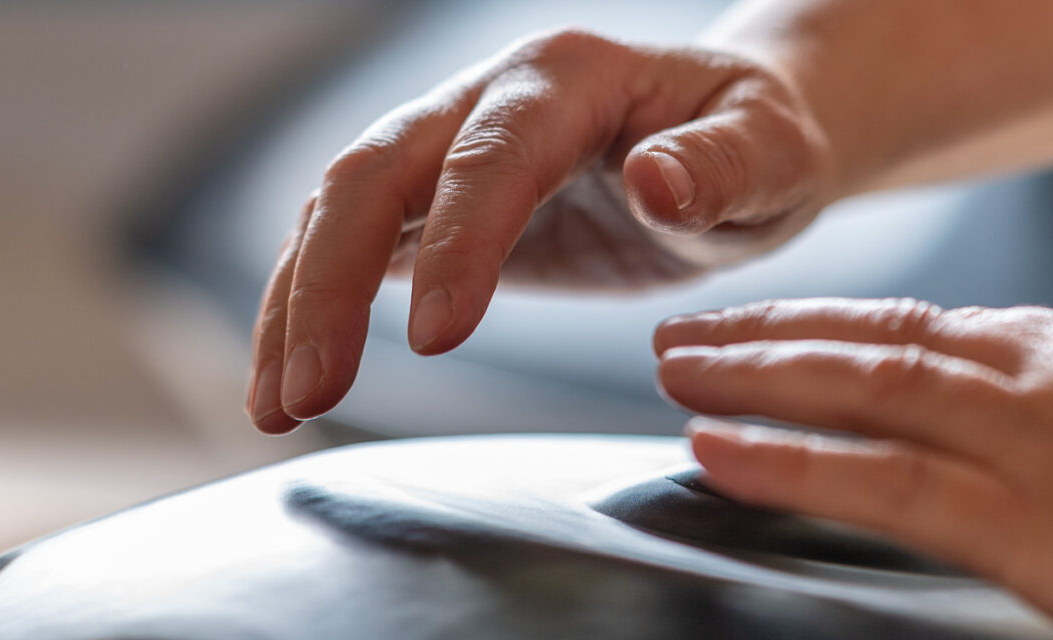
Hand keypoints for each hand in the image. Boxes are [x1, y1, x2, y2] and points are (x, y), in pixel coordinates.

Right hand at [247, 28, 837, 432]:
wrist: (736, 134)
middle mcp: (486, 96)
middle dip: (331, 280)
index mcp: (568, 77)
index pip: (492, 154)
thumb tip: (656, 181)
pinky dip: (306, 312)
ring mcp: (446, 145)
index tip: (436, 338)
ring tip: (276, 407)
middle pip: (375, 172)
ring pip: (340, 209)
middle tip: (314, 390)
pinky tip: (283, 386)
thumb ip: (723, 164)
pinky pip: (348, 247)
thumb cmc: (764, 141)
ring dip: (296, 304)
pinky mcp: (432, 204)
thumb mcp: (775, 153)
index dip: (459, 240)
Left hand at [651, 298, 1052, 638]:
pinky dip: (788, 461)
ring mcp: (1049, 444)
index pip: (977, 334)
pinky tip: (721, 450)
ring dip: (760, 378)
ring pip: (867, 391)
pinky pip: (878, 482)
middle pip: (897, 341)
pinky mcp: (1036, 526)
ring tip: (678, 373)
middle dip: (791, 335)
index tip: (823, 332)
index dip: (885, 332)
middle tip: (706, 334)